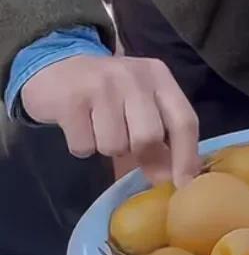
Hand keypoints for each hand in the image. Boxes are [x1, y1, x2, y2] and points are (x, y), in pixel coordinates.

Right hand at [21, 54, 199, 186]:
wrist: (57, 67)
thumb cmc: (107, 91)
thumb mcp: (139, 102)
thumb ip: (160, 134)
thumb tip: (174, 179)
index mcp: (158, 76)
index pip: (184, 119)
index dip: (186, 157)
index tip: (184, 187)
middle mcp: (134, 76)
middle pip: (150, 137)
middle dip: (140, 154)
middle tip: (126, 147)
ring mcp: (102, 84)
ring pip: (114, 145)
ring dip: (106, 147)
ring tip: (98, 126)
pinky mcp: (72, 99)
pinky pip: (84, 147)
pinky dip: (81, 146)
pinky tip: (79, 125)